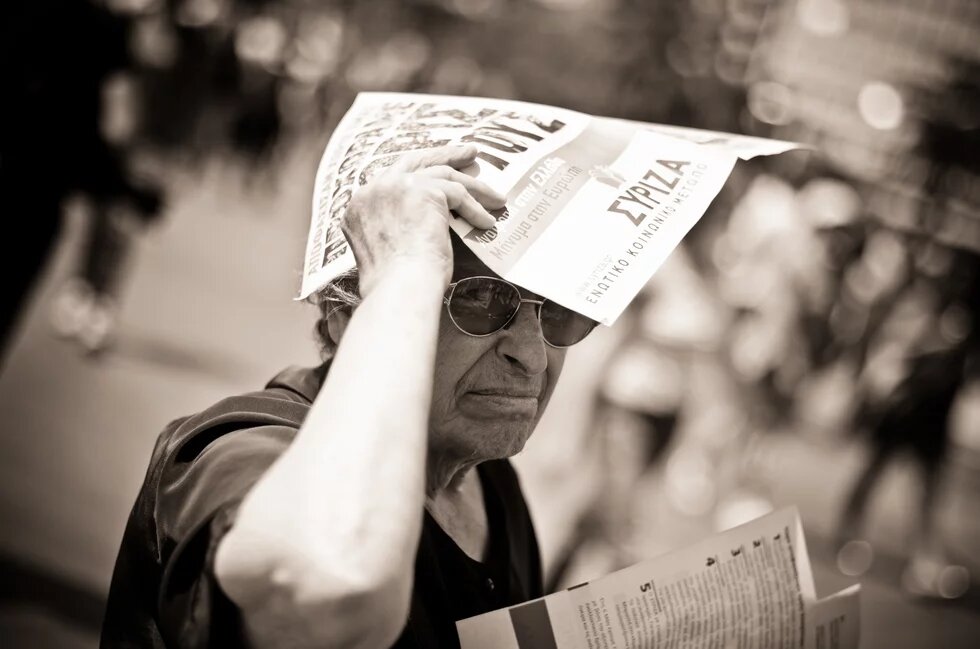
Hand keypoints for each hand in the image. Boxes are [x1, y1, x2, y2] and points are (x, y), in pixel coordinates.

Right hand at [342, 144, 504, 295]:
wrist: (398, 289)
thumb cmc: (394, 284)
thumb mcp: (388, 248)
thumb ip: (397, 229)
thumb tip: (427, 226)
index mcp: (360, 205)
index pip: (393, 178)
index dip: (419, 173)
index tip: (438, 173)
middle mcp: (374, 190)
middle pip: (415, 161)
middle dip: (445, 155)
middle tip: (469, 153)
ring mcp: (397, 186)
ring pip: (442, 175)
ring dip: (473, 185)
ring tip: (494, 194)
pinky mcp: (424, 191)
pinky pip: (458, 194)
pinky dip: (476, 208)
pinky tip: (488, 222)